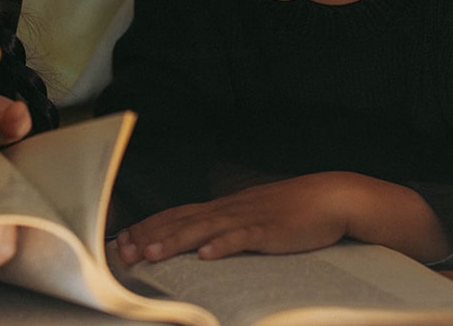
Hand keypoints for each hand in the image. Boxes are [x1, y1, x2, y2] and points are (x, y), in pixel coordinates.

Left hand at [114, 172, 363, 263]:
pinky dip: (223, 246)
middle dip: (150, 236)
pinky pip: (243, 238)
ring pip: (205, 229)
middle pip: (182, 220)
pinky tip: (206, 255)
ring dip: (175, 240)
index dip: (148, 227)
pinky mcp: (269, 231)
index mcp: (223, 206)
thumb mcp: (251, 215)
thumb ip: (226, 226)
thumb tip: (201, 242)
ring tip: (151, 253)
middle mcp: (229, 209)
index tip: (122, 241)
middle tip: (122, 251)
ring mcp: (248, 218)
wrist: (330, 197)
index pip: (176, 214)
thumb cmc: (292, 210)